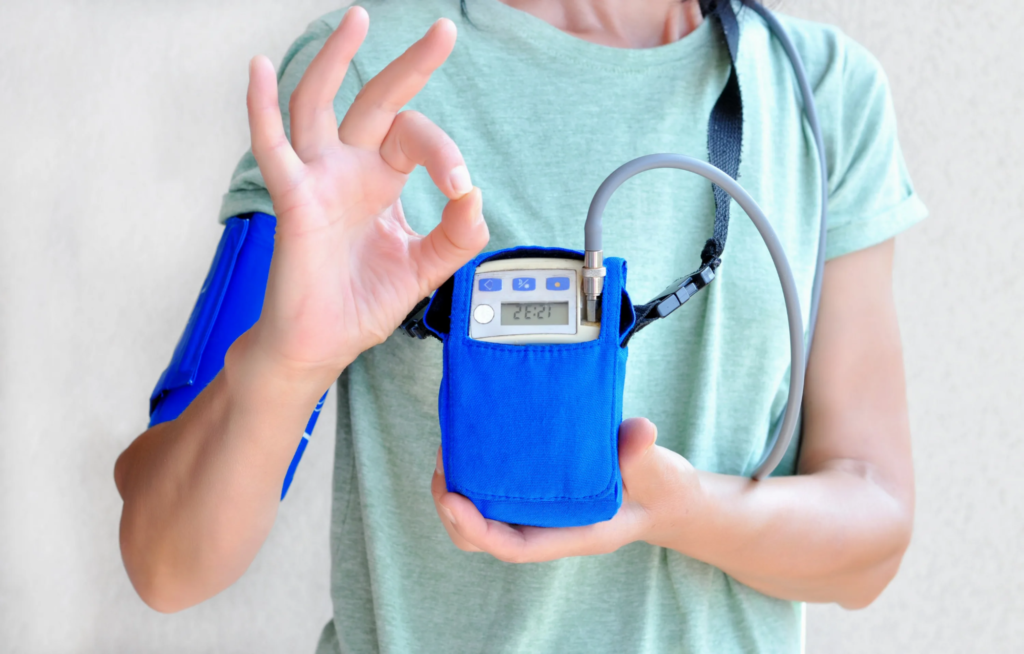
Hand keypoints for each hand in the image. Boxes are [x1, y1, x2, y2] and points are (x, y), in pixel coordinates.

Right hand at [245, 8, 487, 382]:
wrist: (321, 344)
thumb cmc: (361, 303)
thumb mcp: (423, 269)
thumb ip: (455, 236)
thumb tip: (476, 198)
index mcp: (383, 181)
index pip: (417, 140)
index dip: (444, 154)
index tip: (461, 188)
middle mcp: (350, 170)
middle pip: (377, 102)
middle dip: (411, 65)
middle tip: (444, 30)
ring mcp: (318, 180)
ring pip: (319, 104)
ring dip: (335, 60)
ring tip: (358, 19)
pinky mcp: (293, 201)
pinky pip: (272, 148)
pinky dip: (262, 108)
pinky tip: (260, 68)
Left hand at [431, 418, 705, 561]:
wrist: (664, 494)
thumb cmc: (658, 488)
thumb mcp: (658, 471)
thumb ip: (643, 454)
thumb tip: (640, 431)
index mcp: (572, 533)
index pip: (512, 546)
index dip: (477, 528)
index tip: (452, 499)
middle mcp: (547, 527)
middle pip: (482, 538)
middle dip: (452, 508)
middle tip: (443, 460)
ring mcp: (537, 512)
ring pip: (480, 516)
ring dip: (455, 488)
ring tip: (449, 446)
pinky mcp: (535, 492)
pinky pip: (492, 493)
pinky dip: (473, 473)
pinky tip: (471, 438)